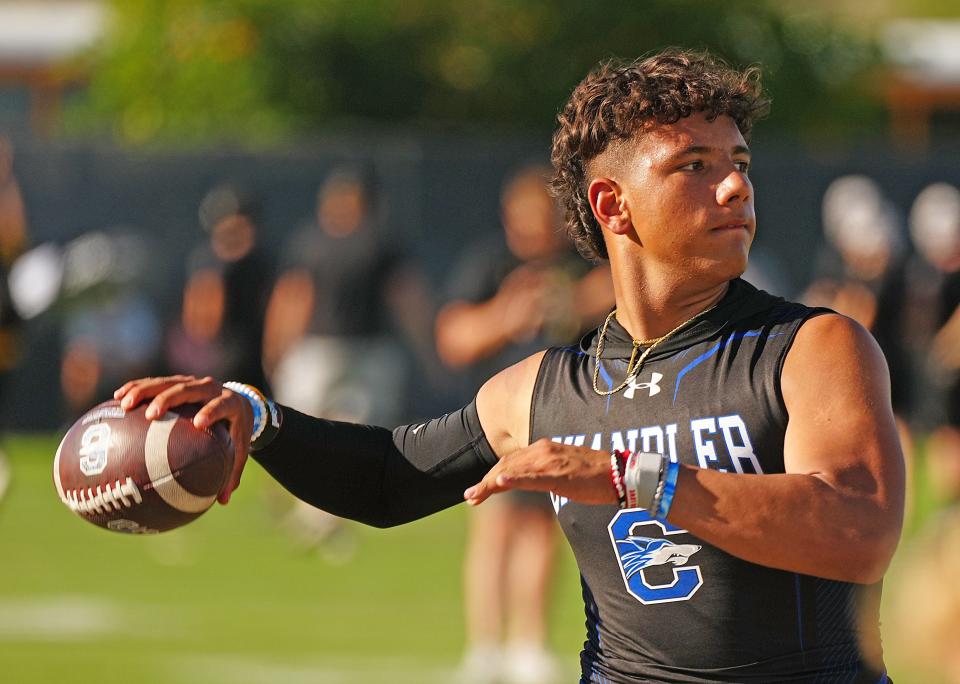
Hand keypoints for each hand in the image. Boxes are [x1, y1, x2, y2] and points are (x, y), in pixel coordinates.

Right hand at [113, 375, 253, 504]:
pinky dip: (137, 387)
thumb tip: (222, 501)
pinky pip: (156, 382)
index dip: (211, 411)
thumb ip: (232, 473)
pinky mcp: (178, 381)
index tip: (198, 423)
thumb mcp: (238, 449)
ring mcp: (193, 382)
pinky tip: (117, 398)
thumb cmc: (236, 431)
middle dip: (169, 399)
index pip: (222, 405)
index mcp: (231, 404)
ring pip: (168, 382)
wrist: (238, 402)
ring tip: (125, 404)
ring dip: (145, 390)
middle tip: (151, 414)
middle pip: (189, 389)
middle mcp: (212, 388)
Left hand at [463, 439, 615, 505]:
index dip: (491, 476)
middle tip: (469, 498)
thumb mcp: (562, 471)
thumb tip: (527, 482)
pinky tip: (499, 483)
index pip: (510, 462)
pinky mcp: (558, 474)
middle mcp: (542, 450)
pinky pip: (531, 477)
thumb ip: (543, 473)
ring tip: (474, 496)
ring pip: (512, 471)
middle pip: (505, 466)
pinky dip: (513, 480)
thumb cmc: (594, 475)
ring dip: (490, 484)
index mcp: (543, 449)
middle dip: (485, 483)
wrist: (619, 473)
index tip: (478, 491)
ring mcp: (549, 461)